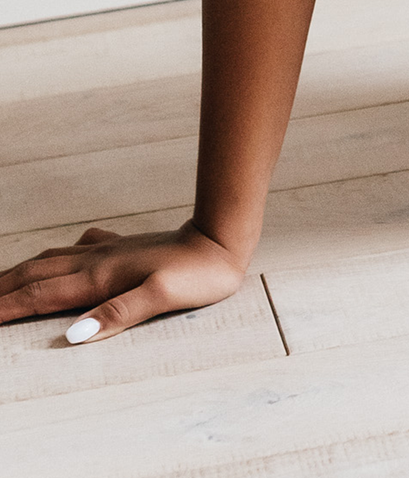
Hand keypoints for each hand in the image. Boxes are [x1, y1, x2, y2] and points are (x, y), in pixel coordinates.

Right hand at [0, 221, 246, 344]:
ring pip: (53, 260)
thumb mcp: (163, 297)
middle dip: (3, 288)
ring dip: (22, 272)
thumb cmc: (197, 274)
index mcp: (102, 277)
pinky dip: (55, 258)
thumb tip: (73, 334)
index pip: (42, 295)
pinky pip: (76, 252)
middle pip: (37, 274)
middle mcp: (98, 260)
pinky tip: (61, 256)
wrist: (221, 240)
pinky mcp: (123, 248)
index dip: (7, 306)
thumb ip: (119, 313)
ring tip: (1, 282)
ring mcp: (109, 251)